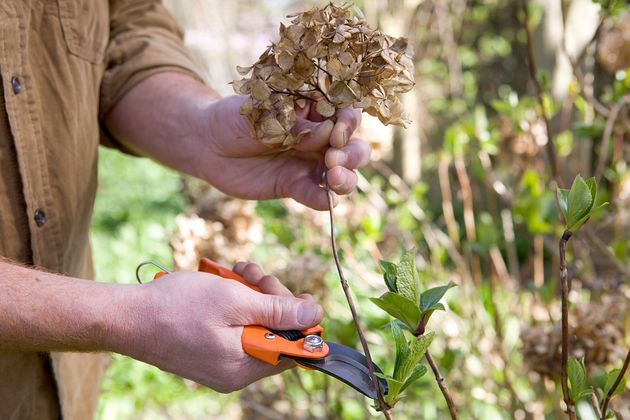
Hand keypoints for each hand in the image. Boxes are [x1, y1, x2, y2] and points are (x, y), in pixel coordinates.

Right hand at [117, 263, 322, 392]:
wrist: (127, 315)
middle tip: (257, 276)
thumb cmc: (177, 307)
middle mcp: (234, 371)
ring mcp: (219, 361)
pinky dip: (236, 302)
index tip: (299, 296)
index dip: (301, 321)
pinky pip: (234, 327)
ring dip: (253, 294)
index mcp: (243, 367)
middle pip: (274, 334)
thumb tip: (315, 316)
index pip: (293, 350)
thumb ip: (278, 311)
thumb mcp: (235, 301)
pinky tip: (228, 282)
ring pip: (254, 324)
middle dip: (272, 298)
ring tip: (239, 272)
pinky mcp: (207, 349)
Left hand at [197, 95, 371, 209]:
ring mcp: (310, 164)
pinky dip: (326, 200)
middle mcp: (320, 138)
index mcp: (315, 111)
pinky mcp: (296, 186)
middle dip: (352, 153)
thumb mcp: (262, 113)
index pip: (346, 114)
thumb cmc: (235, 118)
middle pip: (353, 146)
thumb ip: (294, 125)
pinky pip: (317, 195)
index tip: (336, 131)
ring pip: (344, 173)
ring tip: (334, 178)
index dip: (349, 123)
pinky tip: (326, 201)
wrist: (208, 145)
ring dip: (347, 178)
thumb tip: (326, 133)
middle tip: (333, 158)